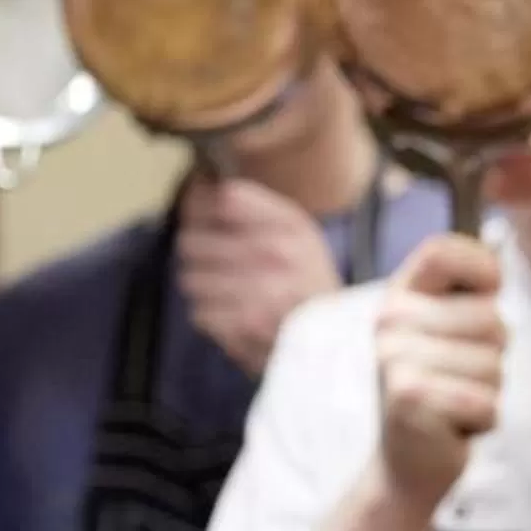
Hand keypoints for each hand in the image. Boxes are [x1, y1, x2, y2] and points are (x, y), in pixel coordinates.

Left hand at [178, 174, 342, 376]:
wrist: (340, 342)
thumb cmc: (309, 284)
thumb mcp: (299, 234)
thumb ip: (252, 206)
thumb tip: (196, 188)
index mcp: (291, 226)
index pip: (223, 198)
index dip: (200, 204)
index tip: (197, 212)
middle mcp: (277, 254)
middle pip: (194, 239)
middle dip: (196, 252)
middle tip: (211, 261)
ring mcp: (260, 291)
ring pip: (191, 278)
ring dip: (203, 287)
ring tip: (227, 293)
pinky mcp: (244, 326)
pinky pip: (199, 312)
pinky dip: (212, 317)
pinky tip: (234, 316)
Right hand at [374, 235, 504, 508]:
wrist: (407, 461)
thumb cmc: (440, 389)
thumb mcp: (448, 334)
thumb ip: (469, 297)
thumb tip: (499, 260)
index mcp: (400, 295)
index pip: (443, 251)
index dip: (482, 268)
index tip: (489, 294)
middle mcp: (389, 321)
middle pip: (490, 318)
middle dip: (494, 355)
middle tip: (461, 376)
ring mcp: (395, 359)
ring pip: (493, 365)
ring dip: (489, 391)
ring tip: (456, 401)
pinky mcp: (409, 399)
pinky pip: (486, 402)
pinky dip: (483, 421)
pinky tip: (455, 425)